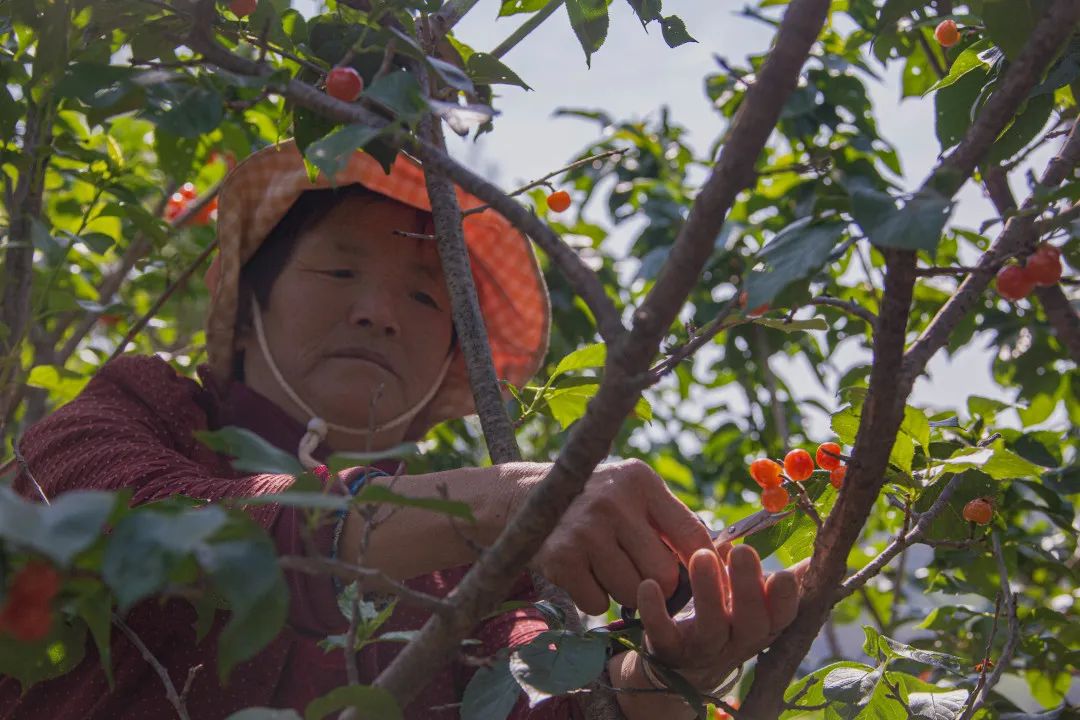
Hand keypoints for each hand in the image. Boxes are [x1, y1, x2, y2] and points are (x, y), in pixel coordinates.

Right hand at [528, 459, 713, 614]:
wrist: (526, 499)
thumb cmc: (597, 501)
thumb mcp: (633, 493)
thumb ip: (671, 521)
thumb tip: (723, 561)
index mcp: (641, 480)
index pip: (693, 536)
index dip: (702, 567)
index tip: (699, 580)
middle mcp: (614, 500)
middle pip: (665, 575)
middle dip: (657, 585)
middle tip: (639, 572)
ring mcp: (585, 529)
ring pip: (633, 594)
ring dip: (624, 593)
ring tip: (607, 568)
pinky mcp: (561, 558)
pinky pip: (598, 604)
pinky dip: (594, 598)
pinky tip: (583, 573)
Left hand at [636, 544, 805, 691]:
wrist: (683, 664)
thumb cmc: (726, 619)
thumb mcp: (755, 602)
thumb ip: (783, 583)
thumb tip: (819, 558)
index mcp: (762, 626)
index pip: (782, 617)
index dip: (785, 600)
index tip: (783, 575)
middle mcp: (737, 642)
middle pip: (750, 623)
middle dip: (747, 588)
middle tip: (743, 552)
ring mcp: (703, 650)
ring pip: (711, 628)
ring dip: (708, 592)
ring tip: (703, 556)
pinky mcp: (669, 650)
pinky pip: (662, 634)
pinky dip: (654, 611)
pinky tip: (648, 586)